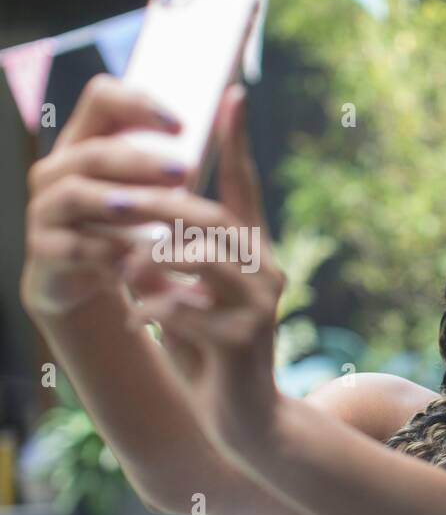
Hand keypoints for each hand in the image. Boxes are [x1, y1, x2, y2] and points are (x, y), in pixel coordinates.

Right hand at [21, 74, 187, 316]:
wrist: (95, 282)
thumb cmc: (133, 229)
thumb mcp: (157, 191)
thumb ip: (187, 153)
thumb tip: (236, 98)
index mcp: (89, 142)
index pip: (101, 99)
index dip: (137, 104)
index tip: (182, 126)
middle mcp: (60, 169)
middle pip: (93, 151)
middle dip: (139, 161)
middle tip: (185, 173)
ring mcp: (47, 208)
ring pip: (74, 194)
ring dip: (116, 202)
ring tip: (153, 212)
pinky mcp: (45, 250)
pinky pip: (69, 246)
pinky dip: (102, 250)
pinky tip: (132, 258)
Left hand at [121, 85, 285, 456]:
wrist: (244, 420)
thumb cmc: (209, 352)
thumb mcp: (187, 297)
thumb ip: (171, 262)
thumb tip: (135, 229)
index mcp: (253, 256)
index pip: (246, 190)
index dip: (239, 143)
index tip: (233, 94)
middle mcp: (266, 273)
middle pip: (209, 219)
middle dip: (155, 206)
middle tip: (111, 195)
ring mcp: (259, 306)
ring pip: (197, 258)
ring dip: (146, 260)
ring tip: (118, 270)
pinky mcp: (243, 340)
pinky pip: (183, 307)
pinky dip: (149, 307)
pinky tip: (134, 318)